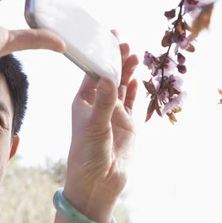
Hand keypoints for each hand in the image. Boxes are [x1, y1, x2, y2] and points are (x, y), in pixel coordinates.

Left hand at [63, 36, 139, 222]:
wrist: (99, 183)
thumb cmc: (87, 154)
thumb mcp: (94, 126)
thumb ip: (104, 102)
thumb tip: (108, 77)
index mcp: (83, 101)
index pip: (92, 72)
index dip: (100, 56)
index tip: (107, 40)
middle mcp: (98, 103)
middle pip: (109, 75)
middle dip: (116, 59)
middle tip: (124, 41)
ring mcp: (114, 113)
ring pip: (122, 86)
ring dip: (128, 71)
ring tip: (135, 54)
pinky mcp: (128, 123)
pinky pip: (133, 101)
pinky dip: (135, 89)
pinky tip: (137, 77)